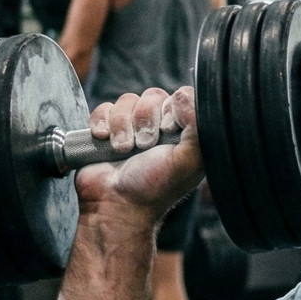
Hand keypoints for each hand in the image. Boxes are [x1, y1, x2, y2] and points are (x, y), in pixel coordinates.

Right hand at [75, 86, 203, 225]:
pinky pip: (104, 109)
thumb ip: (197, 126)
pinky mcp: (107, 130)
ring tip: (123, 150)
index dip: (173, 108)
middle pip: (154, 96)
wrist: (115, 205)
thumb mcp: (188, 160)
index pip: (183, 96)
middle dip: (145, 120)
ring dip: (123, 125)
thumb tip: (184, 94)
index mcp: (185, 132)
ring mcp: (133, 127)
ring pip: (128, 100)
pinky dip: (103, 122)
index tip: (167, 130)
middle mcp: (161, 127)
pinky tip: (104, 140)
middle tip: (144, 145)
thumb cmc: (155, 187)